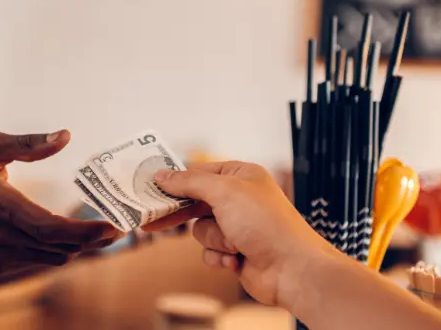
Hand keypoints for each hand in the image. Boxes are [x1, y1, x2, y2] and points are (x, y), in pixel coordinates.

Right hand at [0, 130, 119, 279]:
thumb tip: (65, 135)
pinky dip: (54, 251)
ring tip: (96, 232)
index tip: (111, 226)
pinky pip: (36, 262)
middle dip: (92, 240)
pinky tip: (63, 237)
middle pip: (59, 247)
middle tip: (117, 229)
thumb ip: (29, 143)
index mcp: (1, 204)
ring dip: (75, 247)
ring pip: (52, 258)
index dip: (84, 231)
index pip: (50, 227)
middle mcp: (1, 235)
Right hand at [142, 162, 336, 307]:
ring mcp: (238, 225)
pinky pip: (209, 250)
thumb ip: (190, 182)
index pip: (199, 172)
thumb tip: (163, 175)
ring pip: (201, 230)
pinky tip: (236, 259)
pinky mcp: (236, 250)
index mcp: (241, 176)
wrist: (291, 268)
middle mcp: (239, 198)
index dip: (174, 180)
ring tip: (234, 243)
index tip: (149, 187)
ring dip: (214, 239)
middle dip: (181, 215)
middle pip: (195, 203)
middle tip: (150, 221)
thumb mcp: (224, 192)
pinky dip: (220, 256)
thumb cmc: (266, 224)